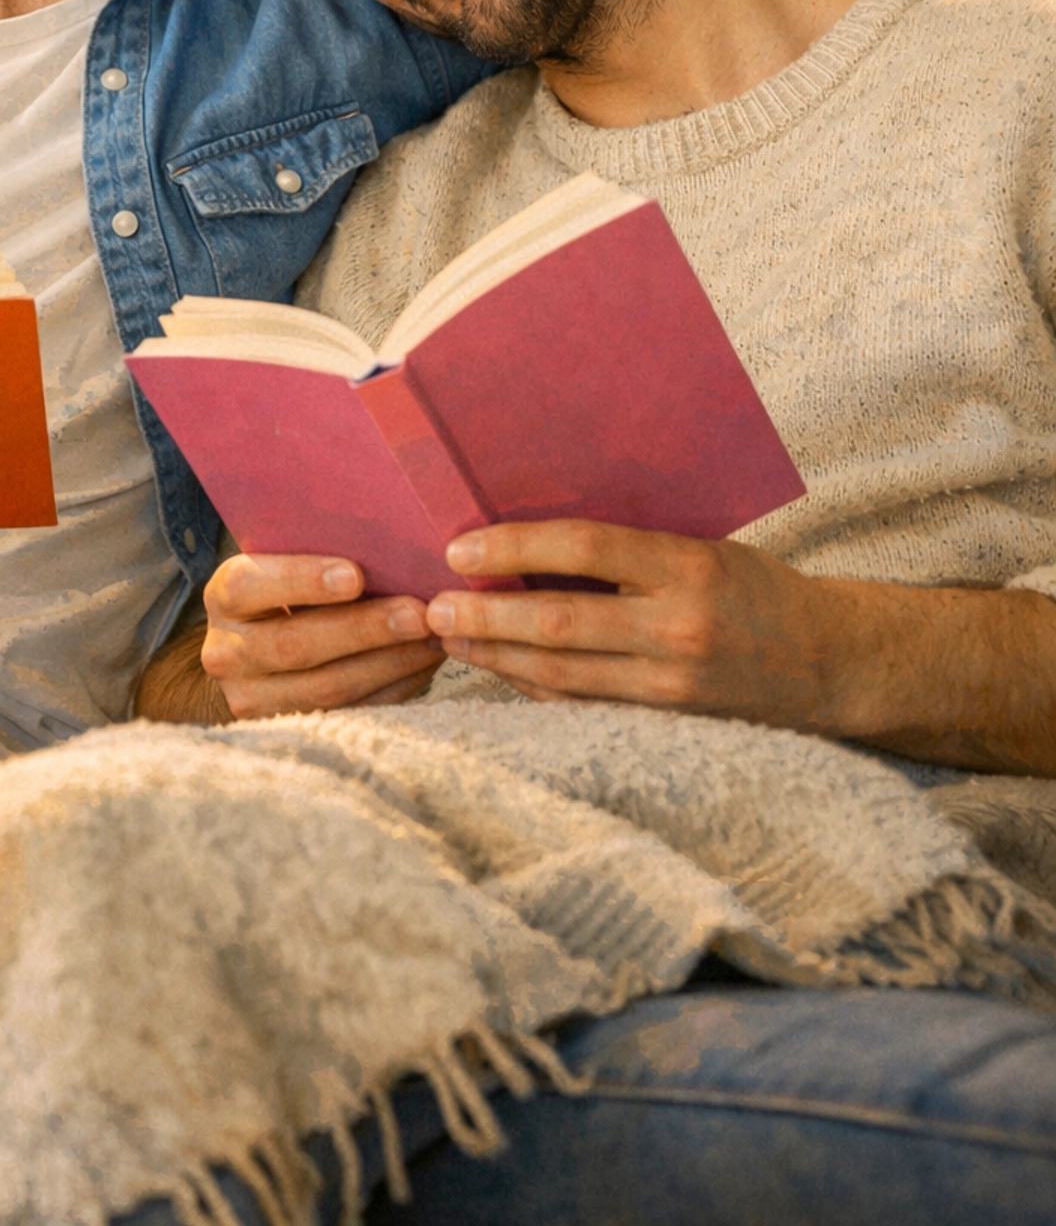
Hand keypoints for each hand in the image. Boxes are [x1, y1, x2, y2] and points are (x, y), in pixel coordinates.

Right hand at [200, 552, 443, 719]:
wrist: (251, 653)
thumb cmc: (282, 590)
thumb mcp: (281, 563)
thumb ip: (316, 548)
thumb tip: (391, 538)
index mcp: (225, 597)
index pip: (250, 585)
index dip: (301, 580)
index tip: (355, 576)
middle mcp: (227, 652)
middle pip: (295, 645)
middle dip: (363, 629)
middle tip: (417, 613)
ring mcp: (253, 700)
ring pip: (326, 689)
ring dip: (388, 662)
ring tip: (432, 638)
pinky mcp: (287, 730)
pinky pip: (348, 713)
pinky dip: (391, 686)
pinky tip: (422, 662)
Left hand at [426, 520, 837, 730]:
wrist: (827, 661)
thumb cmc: (752, 587)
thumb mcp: (700, 544)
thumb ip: (630, 547)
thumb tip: (532, 537)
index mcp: (688, 566)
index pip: (586, 546)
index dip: (516, 547)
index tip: (460, 548)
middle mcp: (679, 628)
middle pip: (561, 622)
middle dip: (488, 616)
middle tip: (434, 607)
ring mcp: (673, 685)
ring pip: (564, 675)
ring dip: (498, 657)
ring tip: (451, 640)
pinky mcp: (668, 724)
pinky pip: (585, 707)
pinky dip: (535, 690)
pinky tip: (500, 671)